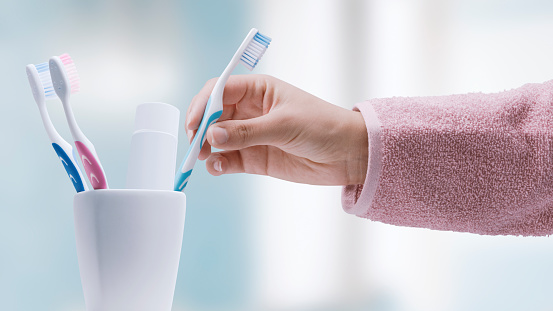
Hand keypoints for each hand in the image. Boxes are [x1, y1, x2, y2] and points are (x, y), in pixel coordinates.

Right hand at [186, 75, 367, 185]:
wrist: (348, 154)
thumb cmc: (323, 126)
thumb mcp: (284, 125)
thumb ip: (247, 132)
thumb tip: (212, 135)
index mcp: (258, 90)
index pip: (219, 90)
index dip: (203, 105)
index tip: (195, 123)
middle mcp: (250, 110)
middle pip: (213, 115)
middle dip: (200, 128)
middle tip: (196, 145)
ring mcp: (251, 135)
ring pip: (217, 139)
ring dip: (206, 148)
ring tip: (205, 158)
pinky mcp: (255, 158)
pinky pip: (229, 159)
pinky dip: (219, 164)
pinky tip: (217, 167)